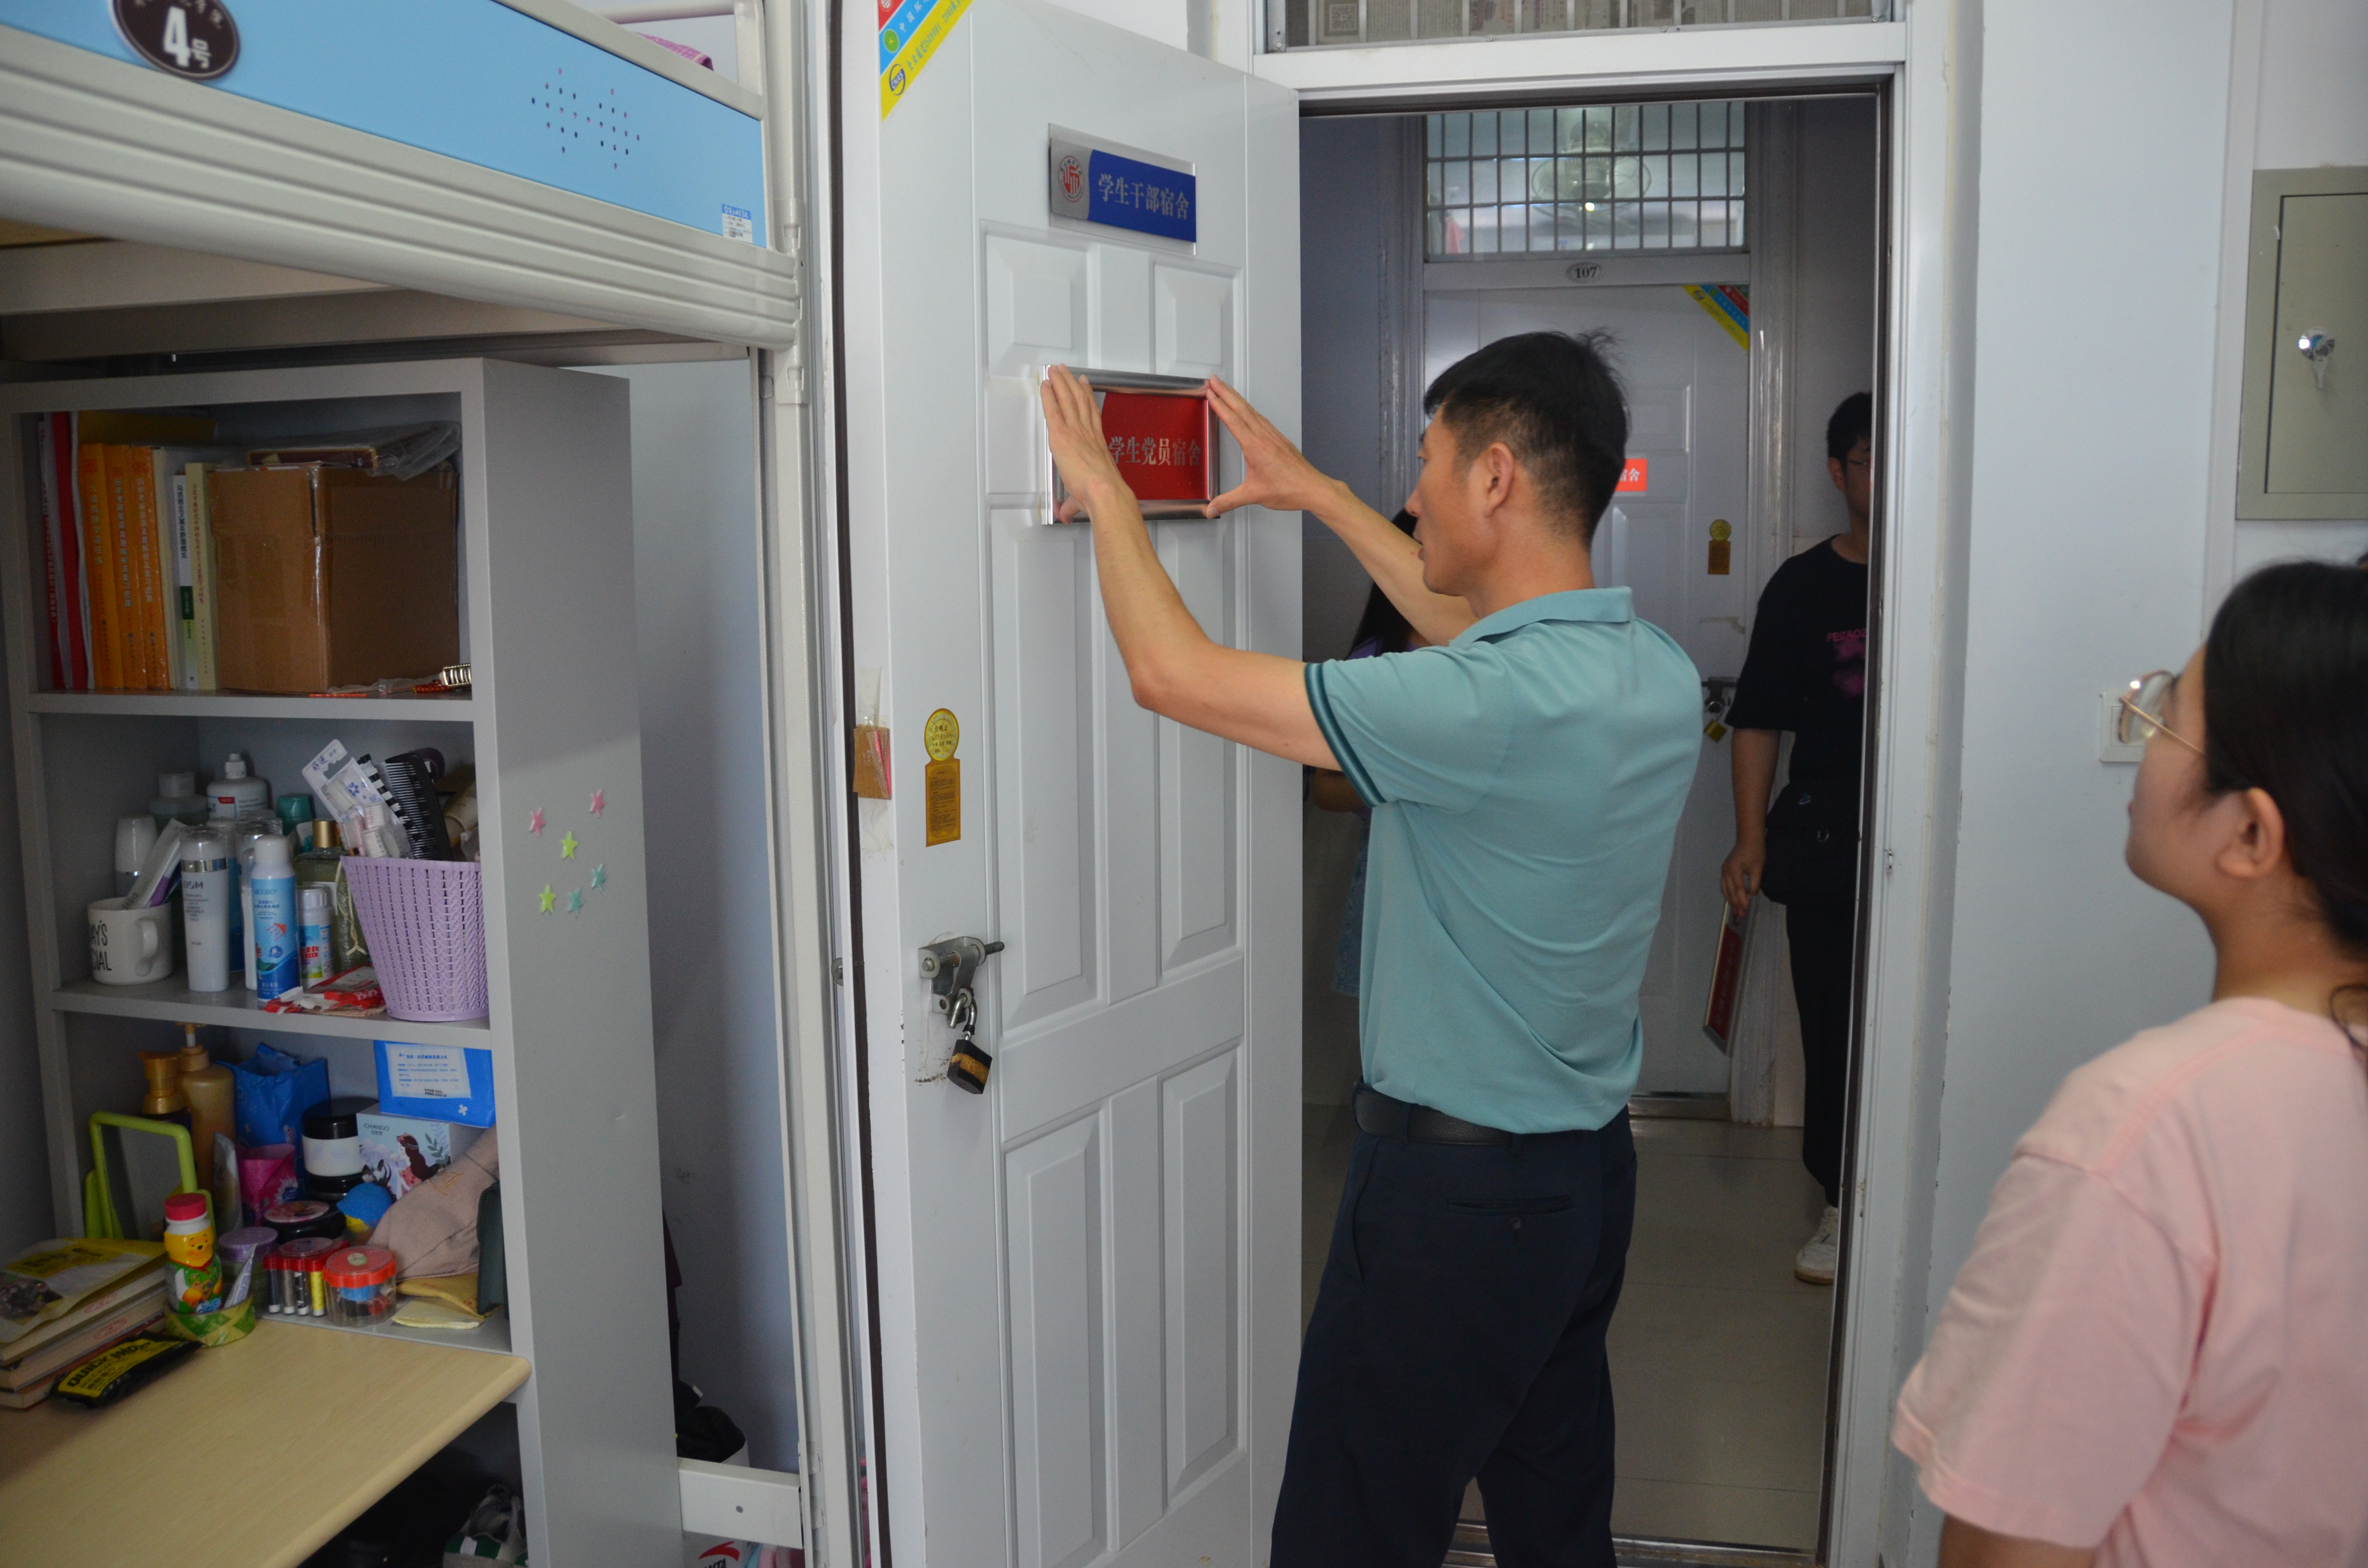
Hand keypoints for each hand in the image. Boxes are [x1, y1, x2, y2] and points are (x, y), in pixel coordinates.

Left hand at [1040, 365, 1129, 521]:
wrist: (1104, 491)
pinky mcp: (1062, 434)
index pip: (1092, 414)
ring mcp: (1076, 431)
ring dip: (1061, 382)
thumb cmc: (1100, 494)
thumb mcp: (1083, 498)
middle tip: (1067, 371)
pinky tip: (1045, 385)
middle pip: (1079, 401)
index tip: (1085, 385)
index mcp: (1097, 443)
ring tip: (1056, 370)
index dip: (1088, 397)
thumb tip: (1065, 516)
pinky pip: (1054, 409)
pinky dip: (1049, 395)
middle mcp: (1088, 433)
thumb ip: (1071, 505)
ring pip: (1069, 399)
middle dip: (1072, 384)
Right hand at [1202, 376, 1335, 517]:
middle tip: (1214, 380)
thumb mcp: (1254, 495)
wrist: (1313, 488)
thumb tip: (1211, 509)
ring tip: (1227, 389)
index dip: (1220, 406)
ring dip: (1238, 398)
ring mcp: (1274, 436)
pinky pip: (1262, 418)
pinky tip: (1248, 410)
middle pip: (1242, 408)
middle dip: (1226, 392)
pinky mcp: (1280, 439)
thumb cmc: (1289, 489)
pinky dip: (1251, 409)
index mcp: (1255, 447)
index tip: (1210, 393)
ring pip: (1252, 411)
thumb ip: (1229, 501)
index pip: (1234, 420)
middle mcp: (1265, 437)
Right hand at [1720, 841, 1763, 918]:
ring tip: (1736, 911)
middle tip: (1740, 916)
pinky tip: (1732, 900)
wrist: (1749, 838)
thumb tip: (1751, 896)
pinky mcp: (1725, 869)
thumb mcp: (1758, 868)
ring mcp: (1724, 870)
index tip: (1746, 911)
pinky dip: (1728, 894)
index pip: (1738, 890)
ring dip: (1731, 901)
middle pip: (1730, 892)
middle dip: (1736, 904)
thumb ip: (1754, 884)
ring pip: (1725, 889)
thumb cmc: (1755, 851)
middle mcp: (1726, 871)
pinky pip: (1724, 885)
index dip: (1742, 901)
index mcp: (1734, 870)